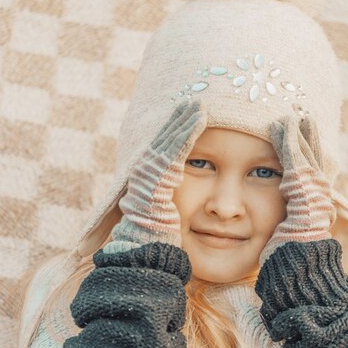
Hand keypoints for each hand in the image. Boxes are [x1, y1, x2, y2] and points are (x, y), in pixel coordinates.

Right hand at [104, 100, 206, 252]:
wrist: (147, 248)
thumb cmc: (160, 236)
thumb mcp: (168, 210)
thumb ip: (171, 196)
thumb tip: (179, 192)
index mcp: (148, 175)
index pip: (165, 145)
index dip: (177, 128)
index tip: (190, 113)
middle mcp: (145, 168)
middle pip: (167, 136)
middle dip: (181, 117)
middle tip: (196, 100)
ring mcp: (150, 169)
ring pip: (172, 137)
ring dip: (187, 118)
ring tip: (201, 103)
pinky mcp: (159, 173)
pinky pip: (177, 146)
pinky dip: (189, 130)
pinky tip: (201, 117)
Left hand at [258, 115, 335, 266]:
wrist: (302, 265)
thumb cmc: (292, 260)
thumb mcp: (289, 239)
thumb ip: (287, 228)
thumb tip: (277, 231)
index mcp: (314, 204)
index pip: (310, 173)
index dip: (306, 154)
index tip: (302, 139)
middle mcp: (317, 193)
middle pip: (312, 157)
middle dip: (307, 137)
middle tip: (302, 117)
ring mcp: (311, 188)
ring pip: (303, 153)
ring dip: (296, 133)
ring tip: (289, 116)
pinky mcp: (300, 186)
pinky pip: (292, 157)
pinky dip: (288, 139)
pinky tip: (281, 125)